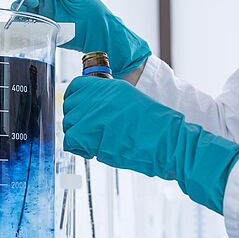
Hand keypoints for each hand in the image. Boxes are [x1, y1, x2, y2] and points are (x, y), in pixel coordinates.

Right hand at [13, 0, 150, 75]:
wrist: (98, 32)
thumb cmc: (92, 9)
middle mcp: (48, 0)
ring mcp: (45, 14)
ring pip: (23, 7)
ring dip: (21, 4)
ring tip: (31, 5)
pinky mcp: (44, 28)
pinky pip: (28, 23)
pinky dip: (22, 19)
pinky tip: (24, 17)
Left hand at [62, 76, 238, 213]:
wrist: (170, 142)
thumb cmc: (157, 127)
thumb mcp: (132, 102)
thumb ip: (110, 101)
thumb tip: (90, 109)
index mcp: (112, 87)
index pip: (76, 87)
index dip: (74, 101)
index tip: (78, 111)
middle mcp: (101, 97)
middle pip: (69, 107)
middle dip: (76, 120)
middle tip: (88, 132)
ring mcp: (95, 114)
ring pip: (69, 124)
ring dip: (78, 135)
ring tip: (94, 142)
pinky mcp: (92, 134)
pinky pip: (72, 140)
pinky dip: (79, 148)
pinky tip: (93, 150)